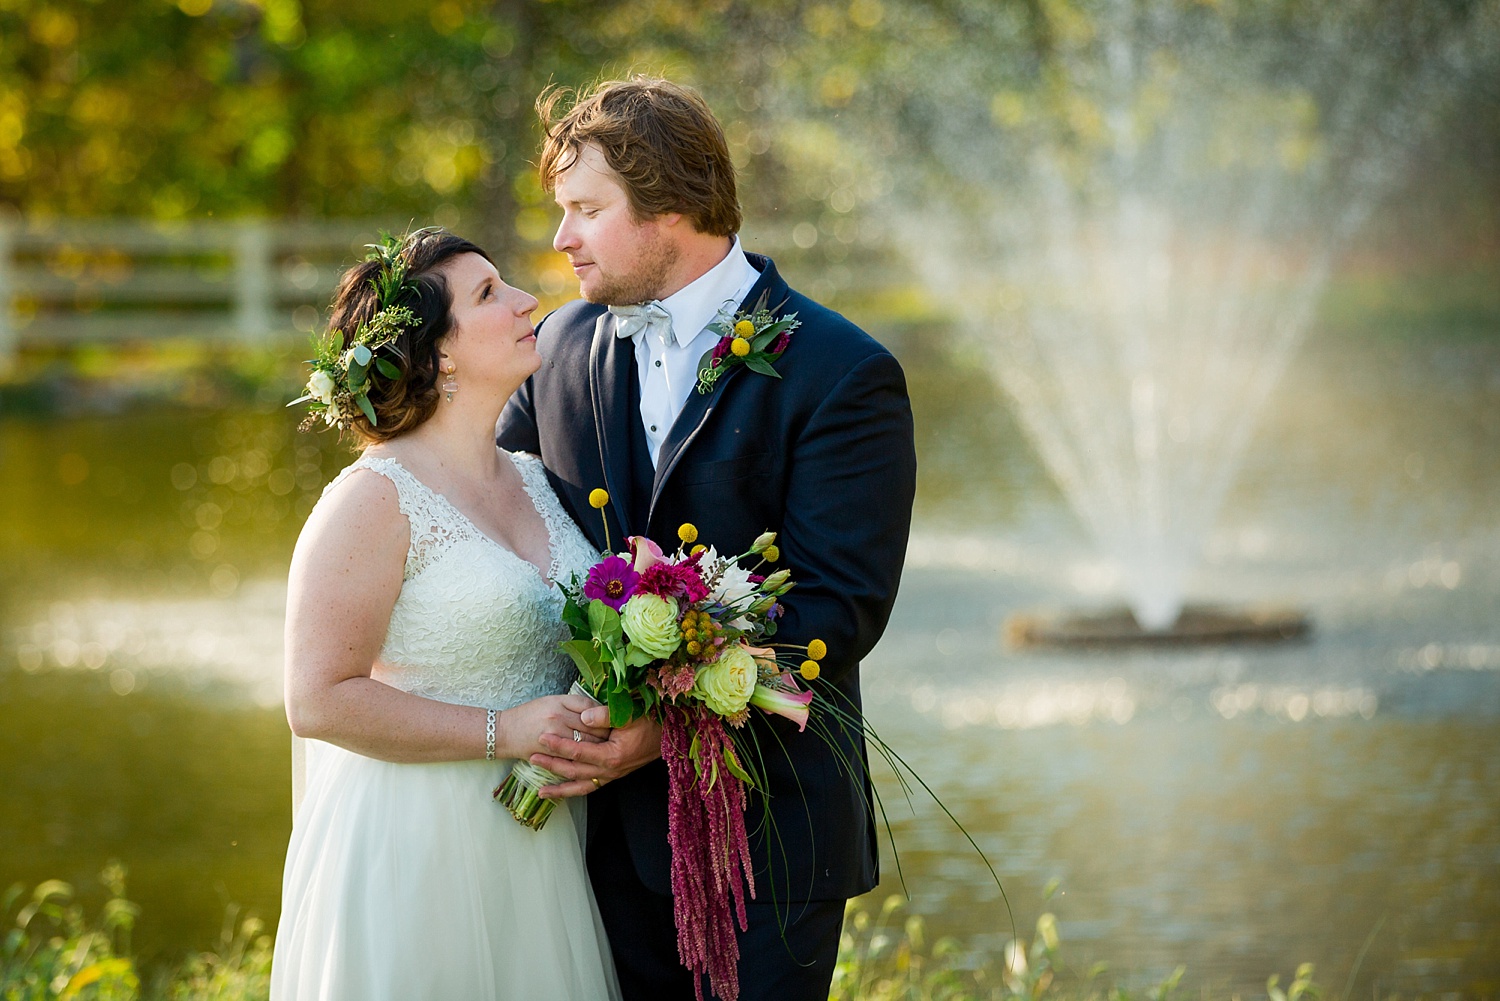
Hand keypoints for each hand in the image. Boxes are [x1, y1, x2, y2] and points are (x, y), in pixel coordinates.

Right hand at [499, 693, 609, 758]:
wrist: (503, 732)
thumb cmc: (529, 714)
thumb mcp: (551, 701)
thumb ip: (575, 704)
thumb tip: (598, 709)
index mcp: (559, 702)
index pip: (590, 707)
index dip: (604, 713)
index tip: (613, 718)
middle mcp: (557, 717)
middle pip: (591, 726)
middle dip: (607, 732)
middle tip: (618, 736)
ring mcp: (553, 736)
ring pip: (585, 743)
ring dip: (599, 747)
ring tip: (609, 748)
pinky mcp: (549, 753)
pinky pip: (573, 757)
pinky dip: (585, 759)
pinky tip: (593, 759)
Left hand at [532, 710, 662, 799]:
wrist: (667, 737)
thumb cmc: (649, 722)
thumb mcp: (630, 714)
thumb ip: (606, 715)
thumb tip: (584, 715)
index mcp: (612, 755)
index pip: (578, 751)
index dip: (559, 745)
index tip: (542, 737)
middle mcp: (609, 771)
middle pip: (574, 771)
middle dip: (551, 764)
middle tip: (531, 757)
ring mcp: (610, 776)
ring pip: (579, 786)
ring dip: (559, 787)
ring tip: (539, 789)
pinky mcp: (611, 777)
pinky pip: (588, 788)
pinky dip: (573, 791)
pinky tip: (560, 792)